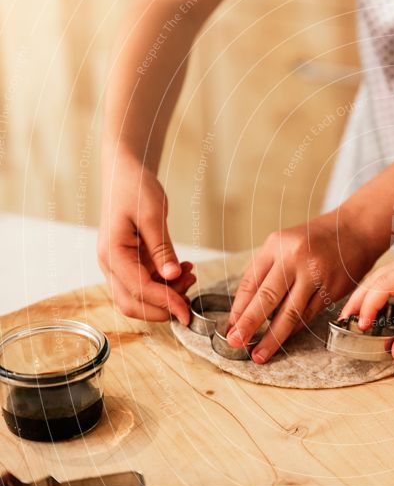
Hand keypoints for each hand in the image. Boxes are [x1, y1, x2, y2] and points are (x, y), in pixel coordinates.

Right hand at [97, 152, 194, 324]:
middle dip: (164, 307)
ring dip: (167, 294)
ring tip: (191, 275)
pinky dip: (166, 283)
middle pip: (133, 304)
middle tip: (191, 294)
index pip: (139, 290)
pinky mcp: (129, 262)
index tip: (188, 312)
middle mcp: (110, 264)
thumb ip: (162, 248)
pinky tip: (184, 269)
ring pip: (139, 297)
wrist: (126, 173)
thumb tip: (172, 276)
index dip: (165, 303)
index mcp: (112, 253)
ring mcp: (118, 265)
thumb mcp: (153, 215)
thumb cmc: (135, 188)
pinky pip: (146, 283)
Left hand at [226, 210, 379, 363]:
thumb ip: (268, 271)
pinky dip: (294, 329)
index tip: (230, 328)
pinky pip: (309, 314)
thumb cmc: (317, 238)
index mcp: (277, 245)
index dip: (238, 309)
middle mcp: (295, 257)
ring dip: (273, 337)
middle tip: (236, 343)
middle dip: (249, 325)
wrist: (357, 229)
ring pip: (290, 312)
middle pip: (267, 298)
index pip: (251, 282)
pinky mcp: (333, 288)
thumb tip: (246, 309)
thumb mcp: (286, 243)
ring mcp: (316, 274)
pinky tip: (284, 339)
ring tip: (260, 354)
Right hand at [341, 250, 393, 360]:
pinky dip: (375, 290)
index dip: (369, 306)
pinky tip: (369, 306)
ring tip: (353, 317)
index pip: (383, 285)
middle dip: (358, 300)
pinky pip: (387, 276)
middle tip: (345, 322)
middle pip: (376, 278)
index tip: (363, 327)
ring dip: (364, 295)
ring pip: (379, 275)